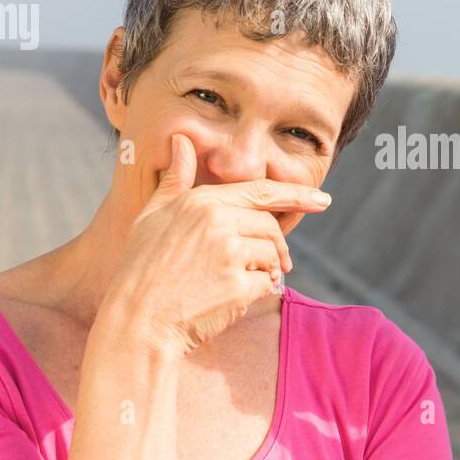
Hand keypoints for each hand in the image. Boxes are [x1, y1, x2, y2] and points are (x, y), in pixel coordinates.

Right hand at [102, 132, 331, 354]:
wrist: (136, 321)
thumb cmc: (140, 268)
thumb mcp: (152, 216)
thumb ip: (175, 179)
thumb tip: (182, 138)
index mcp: (201, 201)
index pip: (261, 191)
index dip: (297, 195)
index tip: (322, 200)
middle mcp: (218, 221)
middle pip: (270, 227)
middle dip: (275, 246)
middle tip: (270, 265)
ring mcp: (230, 253)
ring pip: (272, 255)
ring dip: (266, 269)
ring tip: (239, 281)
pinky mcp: (238, 286)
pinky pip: (266, 283)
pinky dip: (256, 292)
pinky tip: (230, 299)